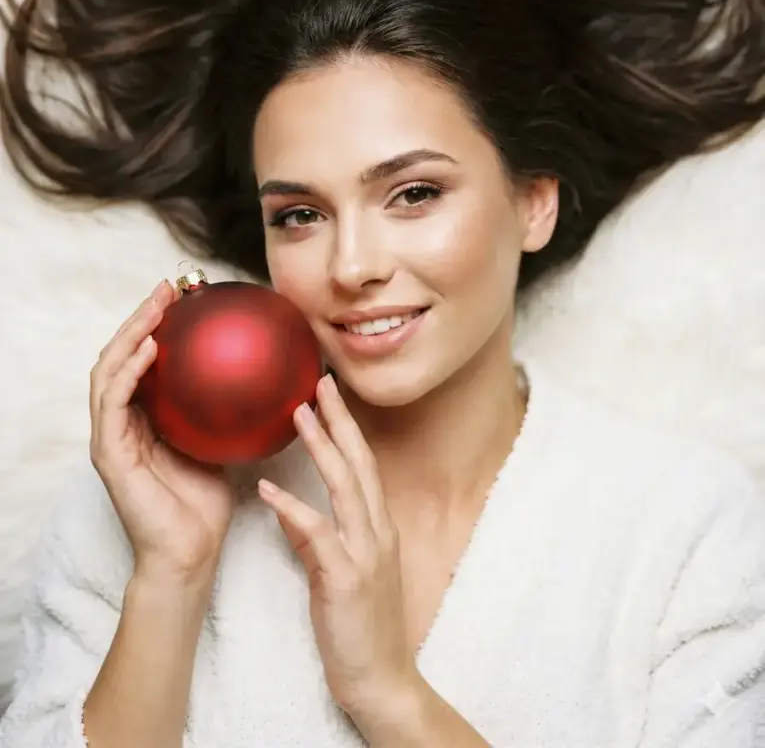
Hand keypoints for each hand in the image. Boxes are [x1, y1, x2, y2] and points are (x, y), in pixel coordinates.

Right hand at [89, 279, 234, 583]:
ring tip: (157, 305)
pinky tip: (151, 348)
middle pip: (121, 355)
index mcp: (146, 417)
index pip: (144, 359)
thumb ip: (229, 405)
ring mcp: (111, 437)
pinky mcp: (108, 454)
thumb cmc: (209, 500)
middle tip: (169, 287)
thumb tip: (269, 366)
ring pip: (108, 370)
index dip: (158, 323)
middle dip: (140, 316)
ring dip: (130, 332)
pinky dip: (128, 371)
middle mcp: (123, 421)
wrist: (191, 553)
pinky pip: (113, 402)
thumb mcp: (224, 439)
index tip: (186, 294)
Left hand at [257, 373, 416, 719]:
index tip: (328, 393)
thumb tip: (288, 507)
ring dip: (322, 447)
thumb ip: (316, 538)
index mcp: (376, 527)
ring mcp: (365, 553)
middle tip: (319, 381)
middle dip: (340, 419)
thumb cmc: (359, 627)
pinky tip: (268, 489)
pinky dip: (294, 509)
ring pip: (346, 487)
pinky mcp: (346, 580)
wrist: (381, 680)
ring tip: (297, 414)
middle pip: (359, 462)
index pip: (362, 465)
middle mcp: (377, 531)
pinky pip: (318, 535)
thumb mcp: (338, 573)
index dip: (346, 427)